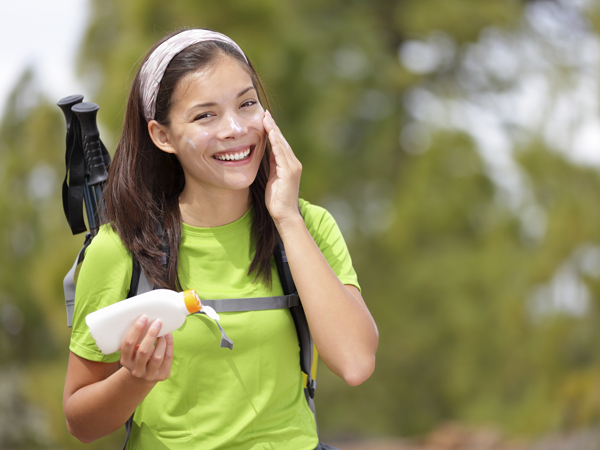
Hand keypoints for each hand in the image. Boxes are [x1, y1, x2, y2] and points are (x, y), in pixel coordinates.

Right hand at [120, 316, 172, 382]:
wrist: (144, 377)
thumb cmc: (138, 356)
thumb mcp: (133, 351)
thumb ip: (137, 339)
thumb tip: (147, 318)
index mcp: (125, 361)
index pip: (128, 345)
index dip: (136, 330)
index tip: (143, 317)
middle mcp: (136, 370)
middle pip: (143, 351)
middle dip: (151, 334)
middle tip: (157, 322)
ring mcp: (149, 375)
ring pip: (157, 356)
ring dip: (162, 341)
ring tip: (163, 332)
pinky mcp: (162, 375)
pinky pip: (168, 358)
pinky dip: (169, 345)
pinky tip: (168, 336)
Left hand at [263, 110, 301, 226]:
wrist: (284, 215)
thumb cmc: (277, 200)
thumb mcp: (273, 179)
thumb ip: (273, 166)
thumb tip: (268, 154)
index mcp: (289, 165)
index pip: (280, 144)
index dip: (273, 131)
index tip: (265, 120)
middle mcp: (294, 163)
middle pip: (281, 141)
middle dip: (273, 126)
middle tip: (265, 113)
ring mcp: (293, 167)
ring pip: (282, 144)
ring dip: (274, 130)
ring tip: (266, 118)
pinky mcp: (289, 171)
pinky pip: (281, 153)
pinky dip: (275, 142)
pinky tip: (270, 132)